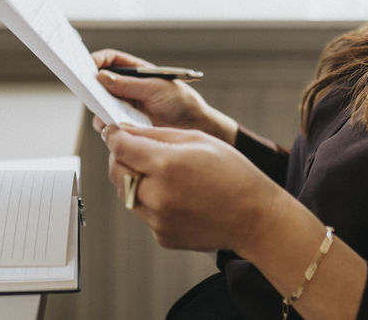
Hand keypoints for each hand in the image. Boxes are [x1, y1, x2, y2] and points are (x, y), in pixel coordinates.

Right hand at [90, 49, 236, 143]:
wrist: (194, 127)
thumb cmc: (181, 102)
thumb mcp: (155, 89)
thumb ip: (129, 85)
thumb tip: (101, 77)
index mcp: (137, 71)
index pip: (111, 60)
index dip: (98, 60)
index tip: (87, 66)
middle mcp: (129, 87)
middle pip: (102, 82)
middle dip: (92, 85)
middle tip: (85, 90)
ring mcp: (127, 105)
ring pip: (102, 103)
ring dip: (98, 107)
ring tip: (100, 110)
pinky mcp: (127, 123)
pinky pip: (109, 121)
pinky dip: (105, 123)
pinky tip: (109, 126)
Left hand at [102, 124, 286, 252]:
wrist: (254, 217)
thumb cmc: (232, 174)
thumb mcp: (197, 139)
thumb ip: (157, 135)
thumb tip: (126, 131)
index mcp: (166, 164)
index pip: (120, 147)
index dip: (113, 135)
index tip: (112, 131)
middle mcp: (157, 194)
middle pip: (116, 172)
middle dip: (120, 158)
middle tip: (133, 150)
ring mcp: (158, 219)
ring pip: (126, 194)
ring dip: (134, 180)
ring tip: (160, 173)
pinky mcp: (162, 236)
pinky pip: (144, 213)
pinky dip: (150, 201)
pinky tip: (174, 195)